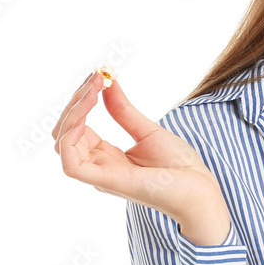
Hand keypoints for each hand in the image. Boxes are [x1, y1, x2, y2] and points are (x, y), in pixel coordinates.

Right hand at [52, 69, 223, 223]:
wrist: (200, 188)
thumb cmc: (179, 166)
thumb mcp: (147, 131)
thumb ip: (123, 110)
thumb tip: (108, 83)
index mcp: (106, 156)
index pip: (77, 127)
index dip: (81, 101)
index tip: (97, 76)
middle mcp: (98, 166)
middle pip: (65, 133)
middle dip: (75, 103)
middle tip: (96, 79)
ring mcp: (101, 175)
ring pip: (63, 145)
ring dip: (72, 115)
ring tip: (91, 92)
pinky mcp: (107, 182)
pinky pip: (72, 164)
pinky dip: (70, 139)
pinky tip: (83, 118)